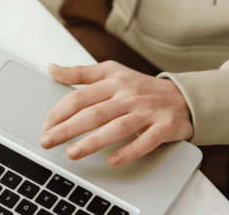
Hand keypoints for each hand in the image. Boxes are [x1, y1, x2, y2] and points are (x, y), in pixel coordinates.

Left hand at [40, 61, 191, 165]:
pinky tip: (113, 160)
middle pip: (94, 113)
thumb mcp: (112, 72)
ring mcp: (147, 111)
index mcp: (114, 81)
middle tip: (48, 141)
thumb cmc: (141, 87)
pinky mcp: (163, 127)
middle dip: (67, 128)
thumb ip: (81, 73)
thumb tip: (52, 69)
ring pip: (117, 127)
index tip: (46, 124)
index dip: (60, 111)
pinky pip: (145, 141)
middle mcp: (129, 95)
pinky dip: (129, 151)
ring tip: (72, 153)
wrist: (182, 97)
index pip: (81, 96)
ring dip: (93, 142)